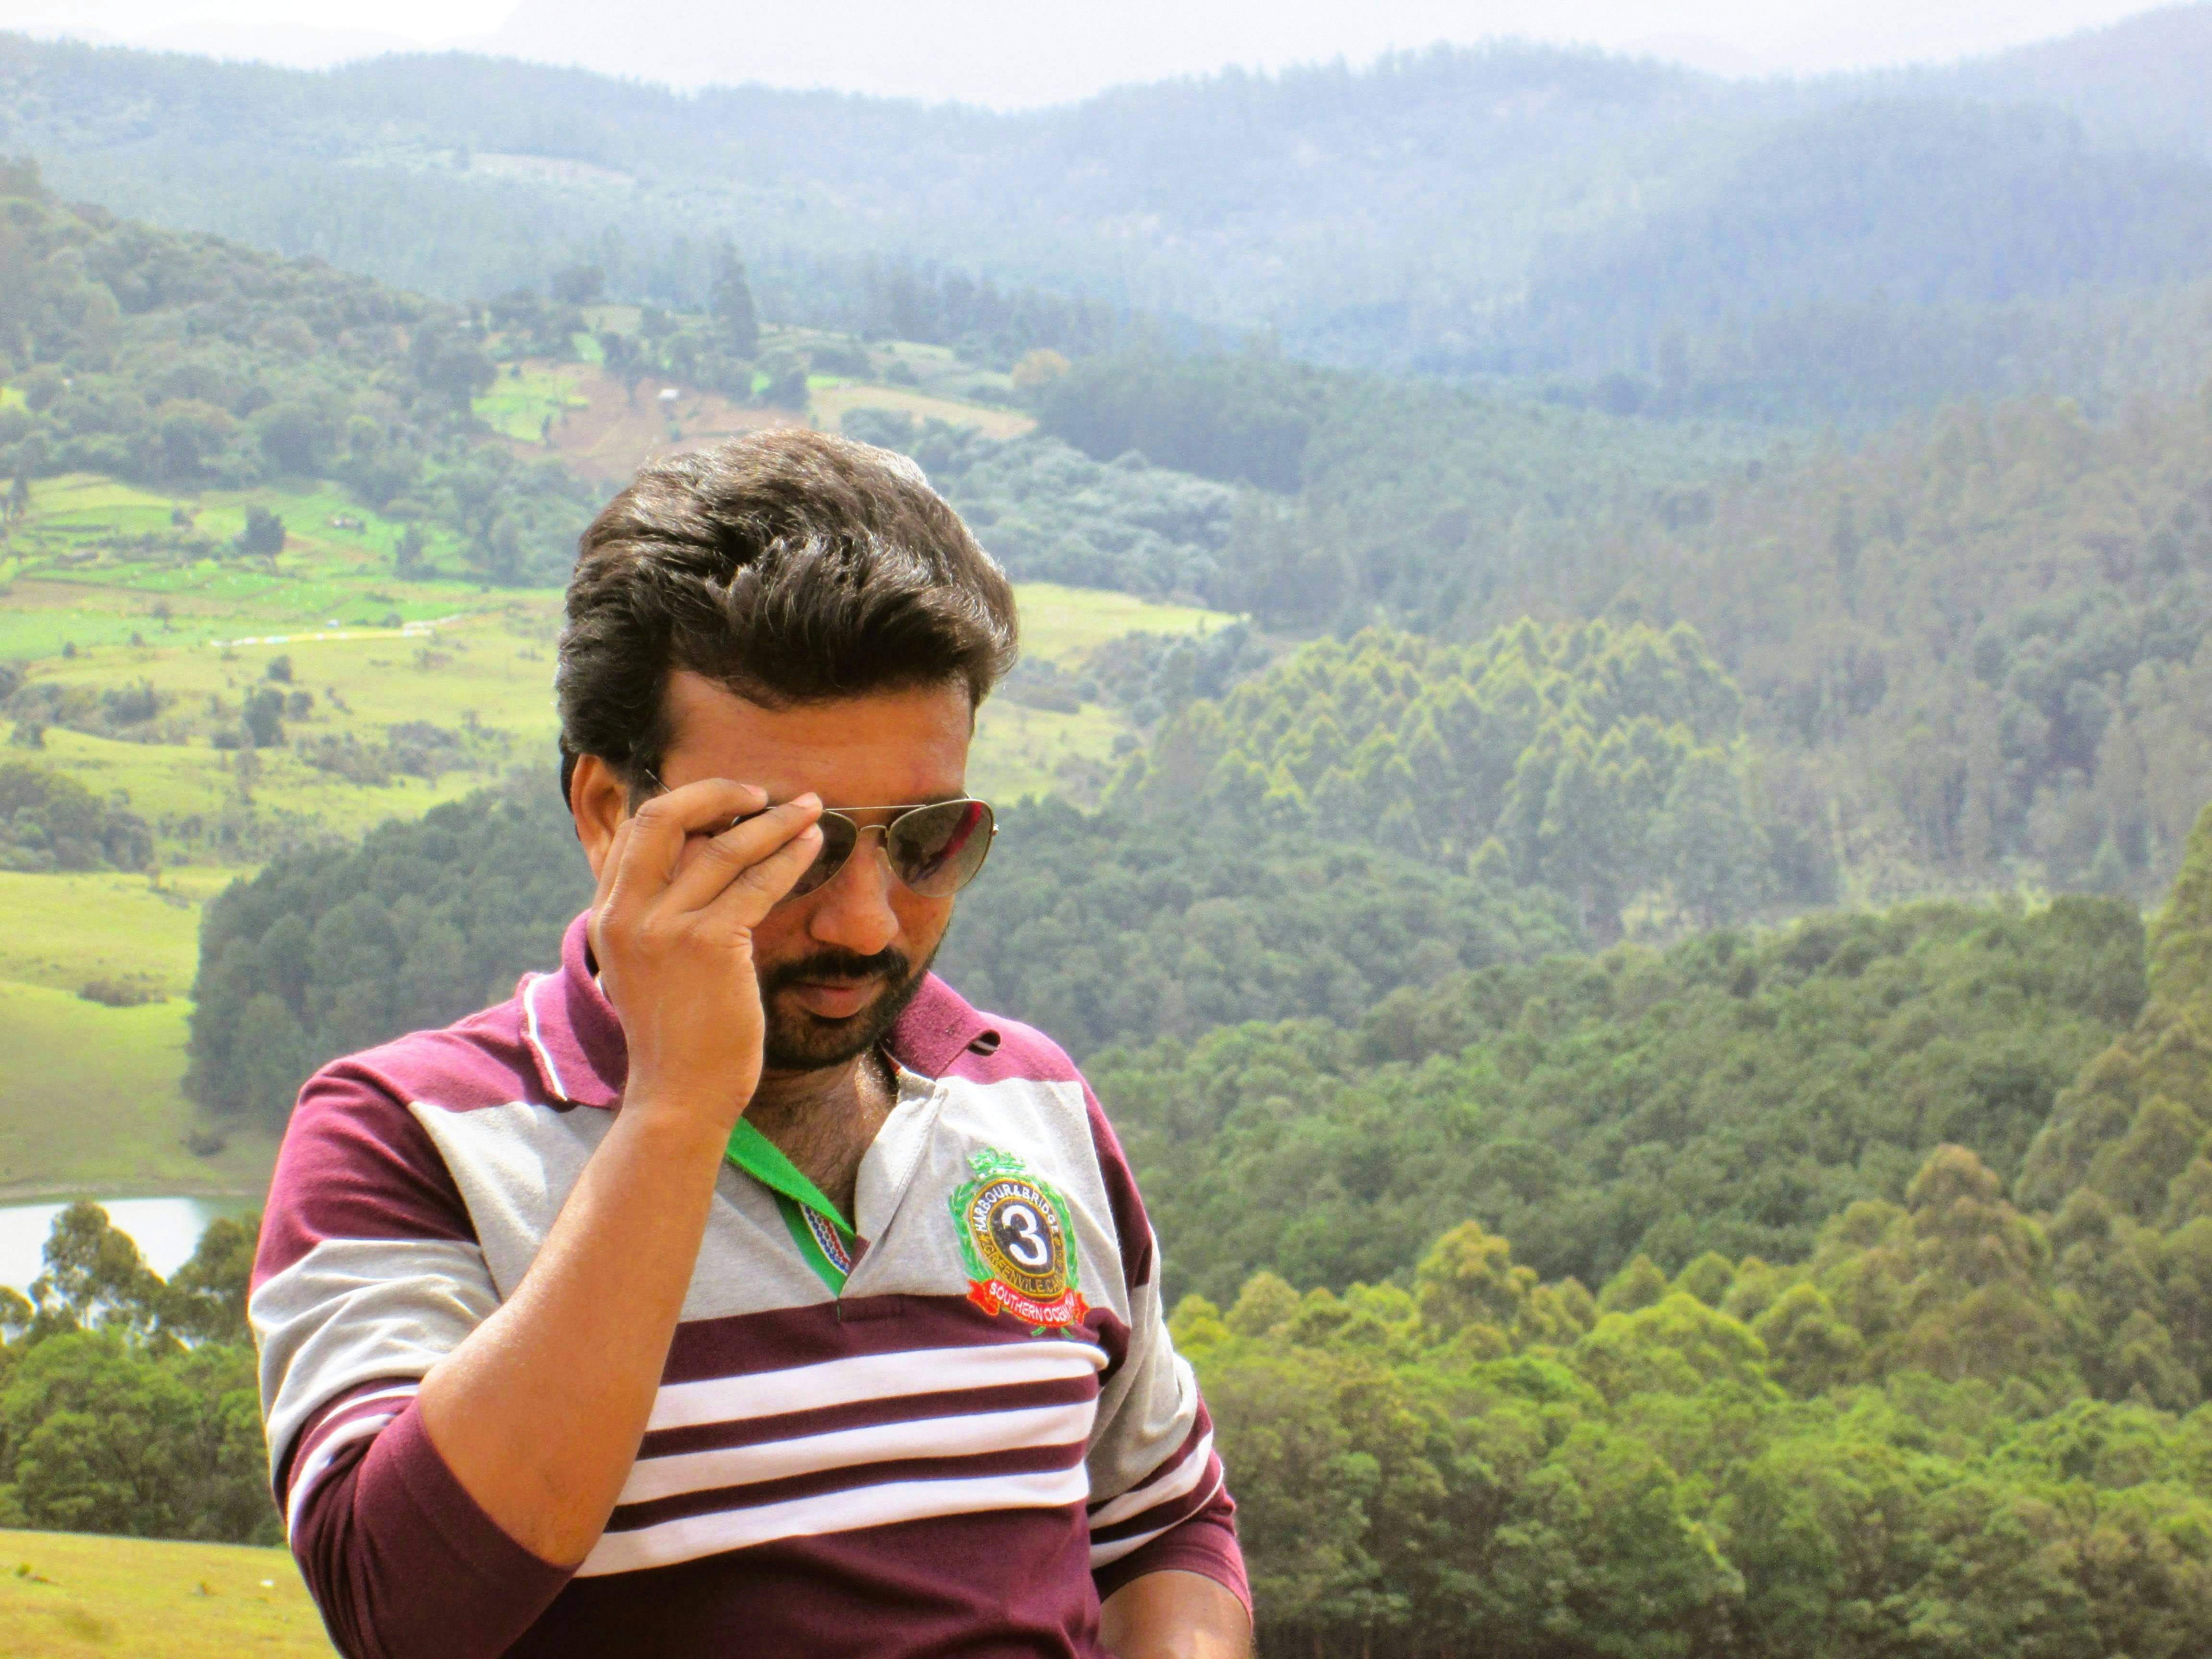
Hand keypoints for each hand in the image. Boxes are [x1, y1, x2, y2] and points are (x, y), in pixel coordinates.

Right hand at [587, 779, 822, 1130]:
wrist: (678, 1094)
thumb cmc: (676, 1031)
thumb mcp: (647, 962)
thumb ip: (660, 909)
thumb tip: (707, 852)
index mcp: (607, 914)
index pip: (638, 830)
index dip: (687, 803)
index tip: (729, 800)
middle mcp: (626, 912)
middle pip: (663, 817)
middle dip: (718, 791)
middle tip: (764, 791)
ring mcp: (664, 927)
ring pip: (723, 846)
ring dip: (775, 821)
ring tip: (812, 809)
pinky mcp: (708, 944)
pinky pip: (756, 883)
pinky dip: (789, 857)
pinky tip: (813, 845)